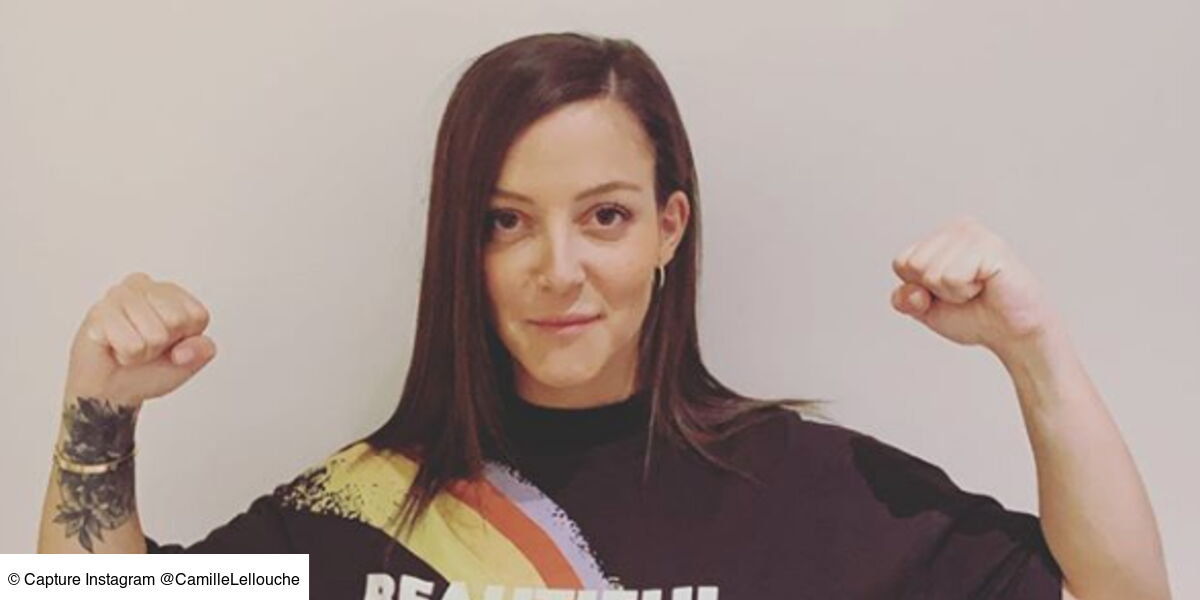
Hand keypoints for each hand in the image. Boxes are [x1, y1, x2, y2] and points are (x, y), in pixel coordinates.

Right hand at [65, 272, 216, 407]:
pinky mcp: (98, 313)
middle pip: (176, 321)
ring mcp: (118, 296)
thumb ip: (203, 350)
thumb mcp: (188, 361)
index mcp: (169, 291)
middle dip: (163, 344)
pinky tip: (115, 349)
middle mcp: (143, 285)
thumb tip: (188, 347)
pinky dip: (127, 356)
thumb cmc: (147, 369)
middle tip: (145, 346)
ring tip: (130, 348)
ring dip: (144, 352)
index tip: (169, 342)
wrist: (110, 390)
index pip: (197, 315)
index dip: (186, 338)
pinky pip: (132, 345)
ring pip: (154, 334)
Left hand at [889, 215, 1060, 354]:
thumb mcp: (926, 310)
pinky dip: (964, 292)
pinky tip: (986, 286)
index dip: (920, 289)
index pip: (901, 263)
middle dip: (936, 291)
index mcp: (941, 236)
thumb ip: (905, 299)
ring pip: (931, 273)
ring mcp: (974, 234)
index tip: (949, 292)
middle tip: (966, 292)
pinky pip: (952, 277)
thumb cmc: (974, 315)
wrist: (1012, 333)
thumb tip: (911, 292)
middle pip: (913, 265)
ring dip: (952, 293)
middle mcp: (957, 227)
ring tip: (978, 289)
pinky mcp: (990, 247)